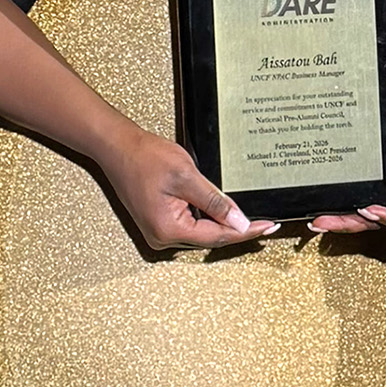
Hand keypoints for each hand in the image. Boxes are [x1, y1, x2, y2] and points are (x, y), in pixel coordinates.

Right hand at [100, 128, 278, 252]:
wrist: (117, 148)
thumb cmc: (145, 157)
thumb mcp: (187, 176)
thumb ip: (215, 201)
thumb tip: (239, 222)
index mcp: (169, 229)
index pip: (219, 236)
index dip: (246, 231)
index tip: (268, 227)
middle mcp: (162, 238)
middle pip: (211, 238)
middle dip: (238, 230)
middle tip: (267, 224)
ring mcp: (159, 232)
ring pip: (202, 233)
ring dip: (224, 224)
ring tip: (251, 219)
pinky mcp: (158, 223)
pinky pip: (191, 226)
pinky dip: (209, 219)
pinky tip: (224, 212)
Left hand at [313, 97, 385, 233]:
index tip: (372, 210)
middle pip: (381, 221)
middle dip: (354, 223)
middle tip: (327, 222)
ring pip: (367, 213)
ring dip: (343, 218)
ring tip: (319, 220)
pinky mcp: (379, 177)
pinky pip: (362, 193)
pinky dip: (345, 200)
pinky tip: (326, 203)